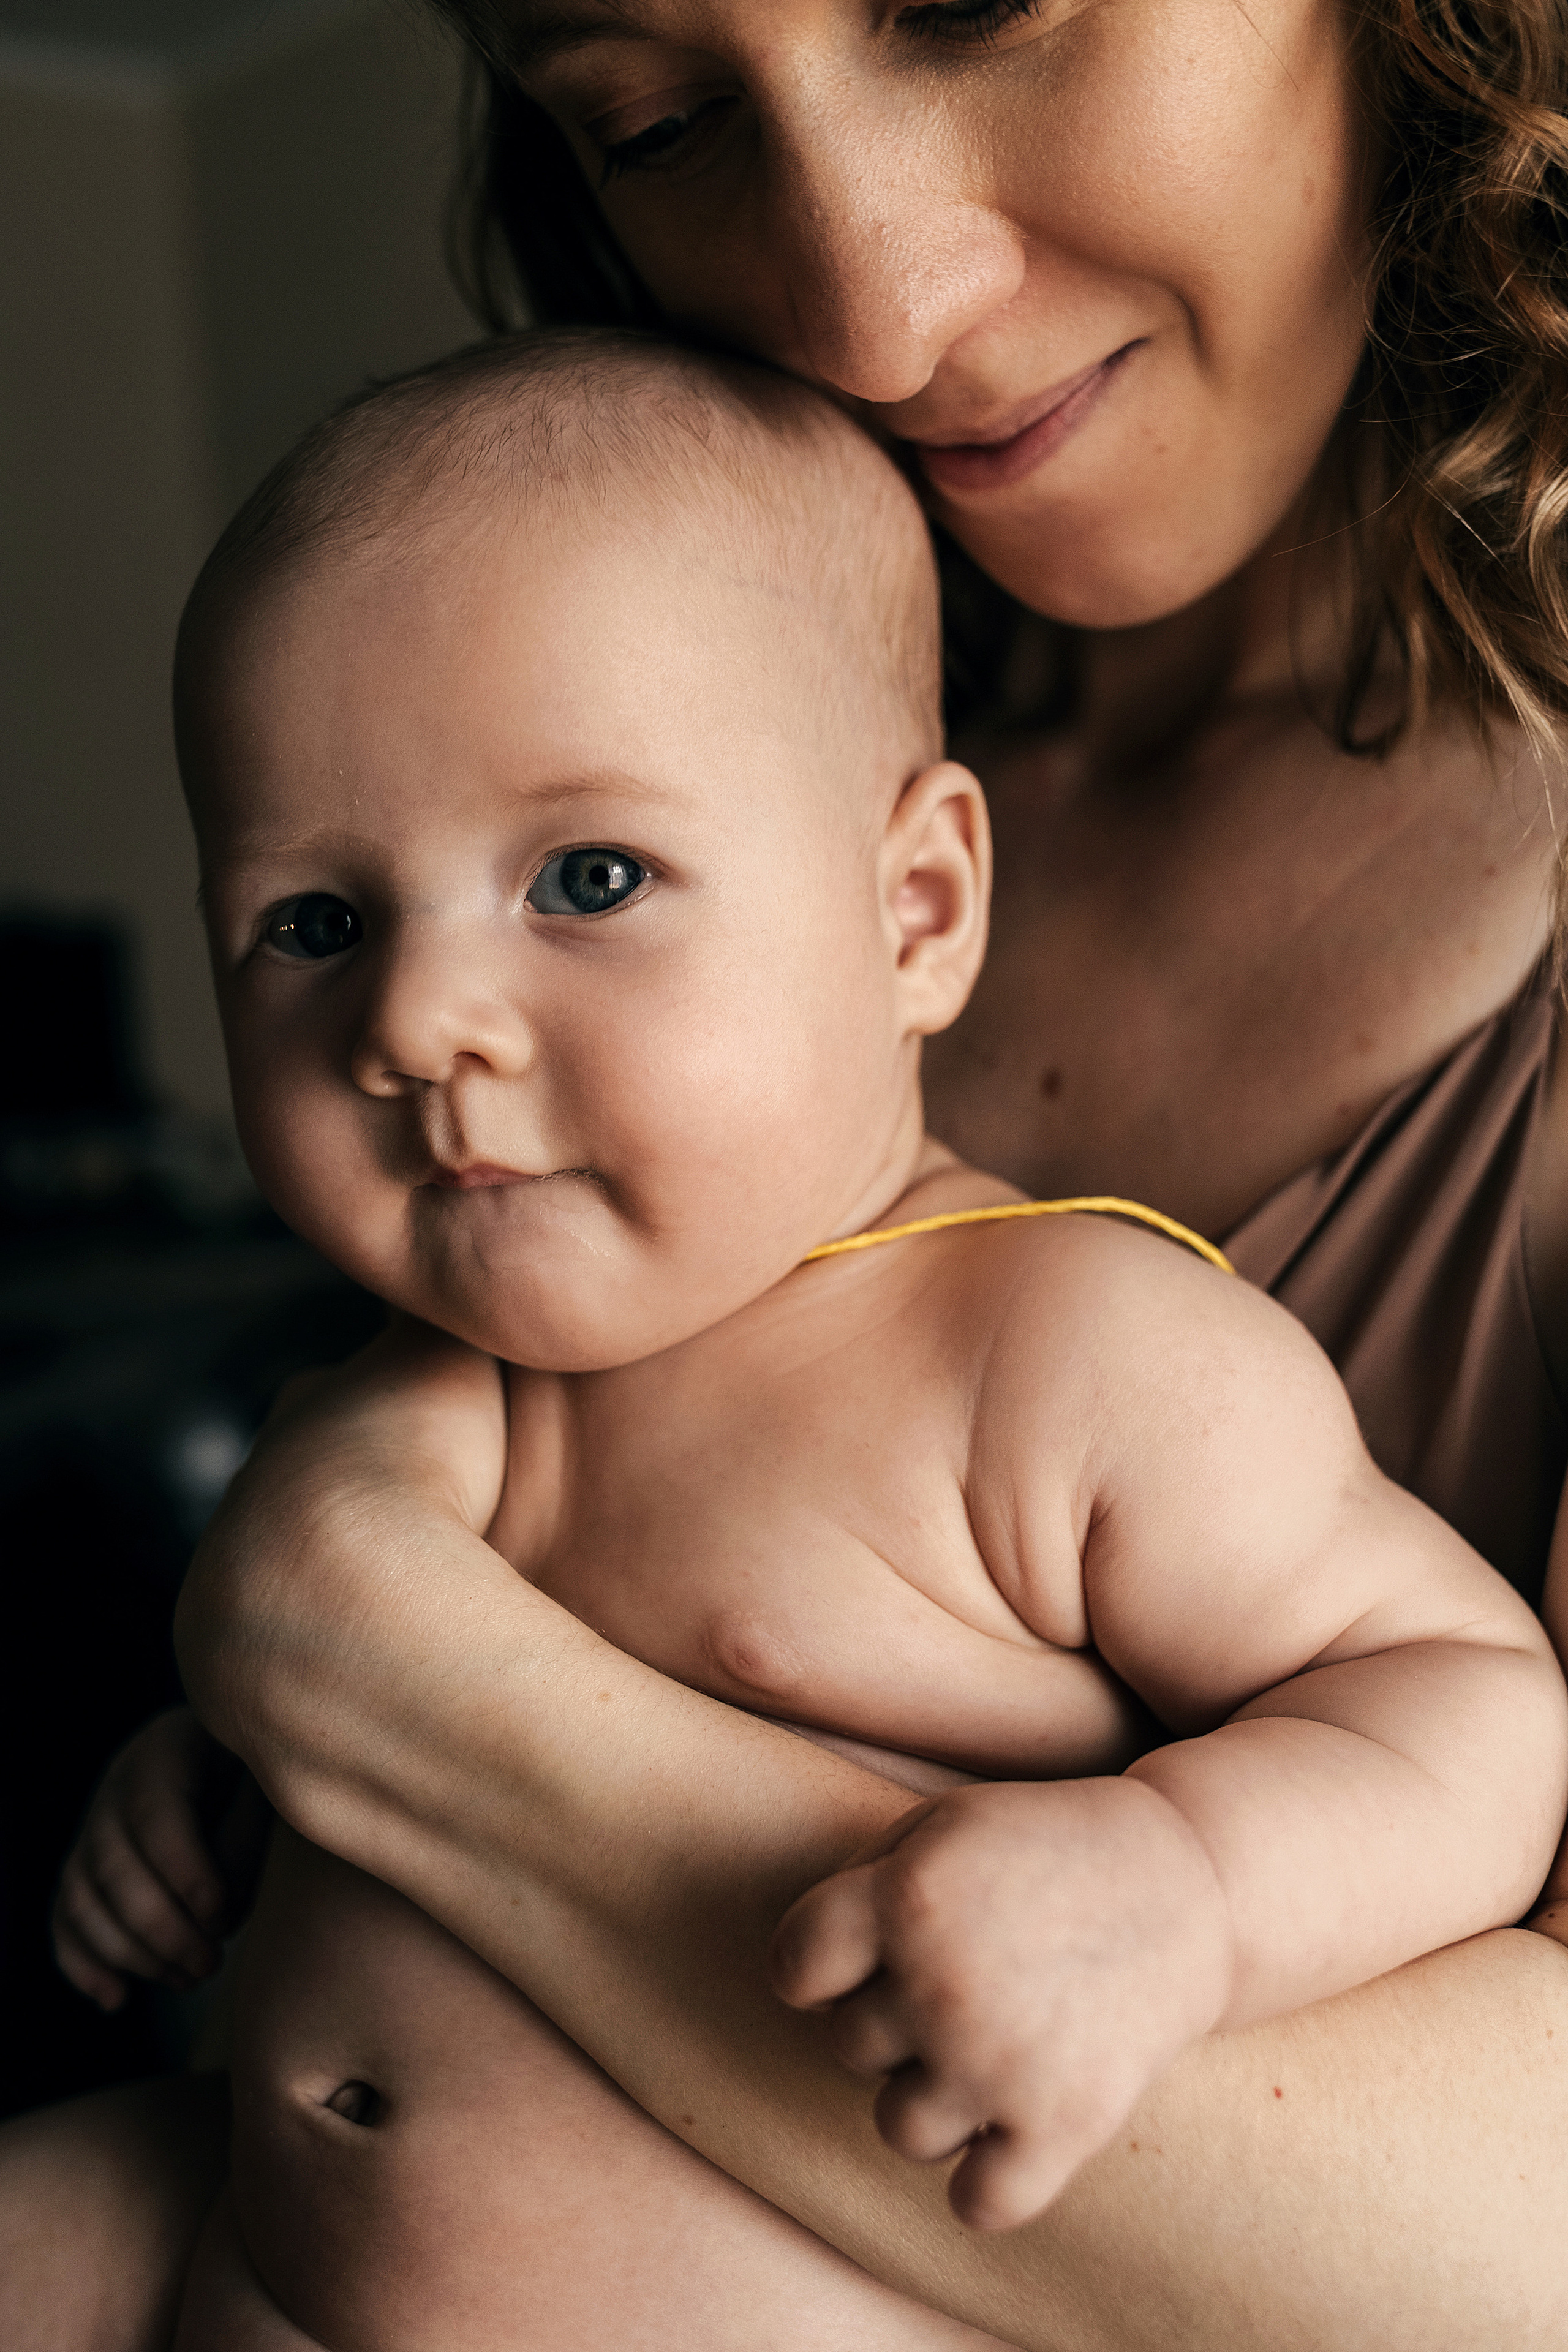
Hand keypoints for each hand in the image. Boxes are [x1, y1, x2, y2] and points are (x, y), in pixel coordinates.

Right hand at [52, 1707, 249, 2010]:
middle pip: (115, 1867)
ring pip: (84, 1901)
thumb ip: (246, 1839)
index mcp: (164, 1751)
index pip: (156, 1812)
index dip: (184, 1869)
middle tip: (212, 1964)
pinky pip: (65, 1921)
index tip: (222, 1916)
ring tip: (189, 1979)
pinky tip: (117, 1999)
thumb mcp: (265, 1787)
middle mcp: (114, 1788)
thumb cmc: (255, 1777)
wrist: (224, 1758)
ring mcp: (90, 1830)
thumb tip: (214, 1918)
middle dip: (162, 1929)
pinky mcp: (82, 1869)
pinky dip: (83, 1965)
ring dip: (132, 1954)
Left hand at [770, 1777, 1233, 2229]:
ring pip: (900, 2130)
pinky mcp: (1063, 2126)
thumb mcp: (941, 1825)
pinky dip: (986, 2182)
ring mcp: (1000, 2062)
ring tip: (992, 2041)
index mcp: (905, 1898)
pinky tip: (1009, 2128)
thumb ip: (859, 1885)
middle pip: (848, 2048)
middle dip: (891, 2021)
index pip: (794, 1968)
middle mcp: (941, 1984)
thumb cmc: (1043, 1849)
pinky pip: (978, 2203)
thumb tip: (802, 1976)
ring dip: (935, 2096)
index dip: (822, 1964)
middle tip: (964, 1981)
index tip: (862, 1958)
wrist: (1189, 1883)